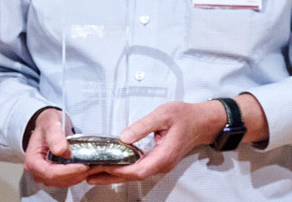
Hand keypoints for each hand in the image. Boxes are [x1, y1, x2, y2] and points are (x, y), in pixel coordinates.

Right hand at [23, 107, 96, 187]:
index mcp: (32, 160)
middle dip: (76, 174)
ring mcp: (46, 174)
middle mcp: (37, 171)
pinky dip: (78, 175)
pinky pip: (67, 179)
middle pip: (57, 179)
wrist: (48, 124)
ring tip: (94, 166)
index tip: (82, 166)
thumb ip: (55, 136)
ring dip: (79, 176)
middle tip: (92, 166)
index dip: (67, 172)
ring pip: (64, 182)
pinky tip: (88, 167)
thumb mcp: (51, 124)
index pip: (50, 173)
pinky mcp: (55, 174)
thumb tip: (60, 150)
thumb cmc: (47, 123)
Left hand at [86, 100, 223, 184]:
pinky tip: (112, 166)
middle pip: (133, 176)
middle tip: (89, 174)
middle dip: (110, 176)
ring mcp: (161, 164)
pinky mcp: (158, 161)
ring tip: (94, 172)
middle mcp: (162, 164)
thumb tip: (124, 137)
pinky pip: (139, 169)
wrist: (202, 122)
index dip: (119, 171)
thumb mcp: (163, 114)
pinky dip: (123, 169)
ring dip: (115, 174)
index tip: (102, 167)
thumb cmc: (185, 116)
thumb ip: (143, 126)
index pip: (138, 170)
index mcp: (164, 156)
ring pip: (135, 174)